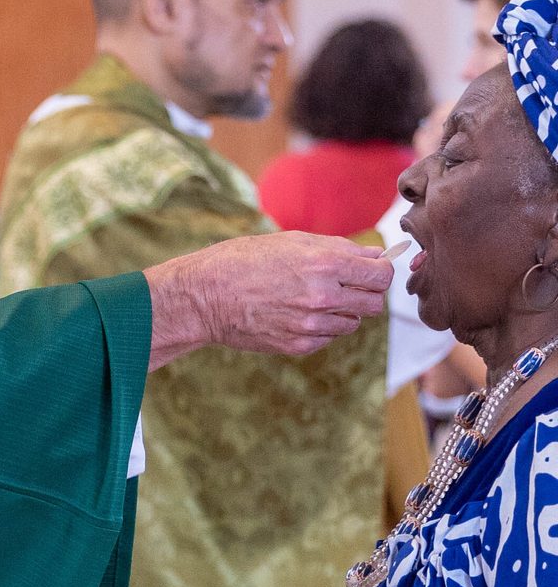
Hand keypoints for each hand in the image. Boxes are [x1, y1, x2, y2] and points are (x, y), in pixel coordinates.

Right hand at [146, 232, 391, 368]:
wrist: (205, 296)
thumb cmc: (244, 260)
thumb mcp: (292, 241)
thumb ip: (339, 249)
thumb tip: (376, 256)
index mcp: (324, 265)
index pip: (381, 275)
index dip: (380, 272)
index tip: (370, 271)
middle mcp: (322, 297)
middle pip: (374, 303)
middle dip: (365, 293)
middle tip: (344, 286)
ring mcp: (311, 325)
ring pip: (352, 323)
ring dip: (341, 311)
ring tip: (311, 299)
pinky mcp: (298, 345)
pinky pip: (328, 338)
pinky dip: (321, 327)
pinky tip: (295, 314)